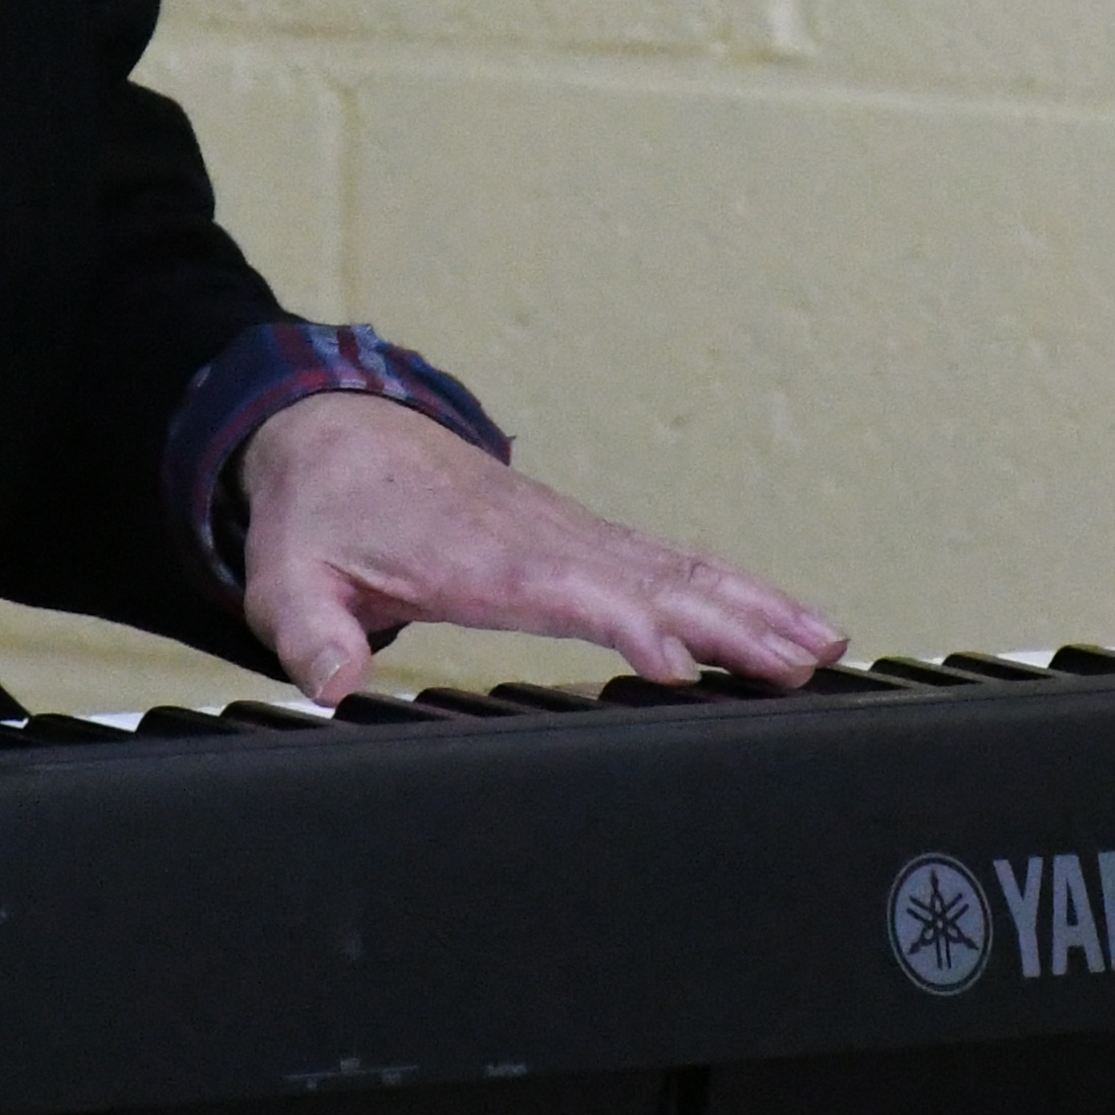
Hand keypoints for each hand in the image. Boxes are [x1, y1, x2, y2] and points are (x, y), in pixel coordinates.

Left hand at [235, 393, 845, 704]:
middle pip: (651, 577)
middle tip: (805, 661)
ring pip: (678, 565)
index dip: (626, 622)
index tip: (684, 661)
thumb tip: (329, 684)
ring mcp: (570, 532)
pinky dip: (734, 587)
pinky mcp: (582, 537)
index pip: (567, 588)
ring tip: (826, 644)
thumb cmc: (321, 512)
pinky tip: (782, 618)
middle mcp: (542, 537)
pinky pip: (670, 559)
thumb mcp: (288, 576)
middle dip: (731, 618)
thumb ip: (306, 632)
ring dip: (754, 602)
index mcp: (480, 553)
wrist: (334, 430)